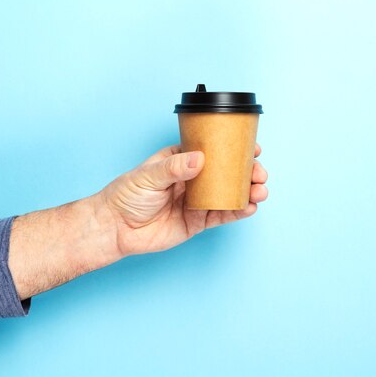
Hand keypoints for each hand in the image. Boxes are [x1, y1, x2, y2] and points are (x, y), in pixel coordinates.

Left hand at [98, 144, 268, 255]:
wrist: (115, 228)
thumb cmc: (126, 195)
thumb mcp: (149, 175)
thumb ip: (175, 168)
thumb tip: (200, 158)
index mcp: (182, 161)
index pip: (213, 151)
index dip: (234, 149)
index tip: (253, 148)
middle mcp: (193, 179)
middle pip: (227, 173)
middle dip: (247, 172)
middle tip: (258, 172)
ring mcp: (197, 201)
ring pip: (228, 194)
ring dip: (247, 191)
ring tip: (260, 190)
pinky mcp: (197, 222)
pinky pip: (222, 215)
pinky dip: (238, 211)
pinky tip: (250, 207)